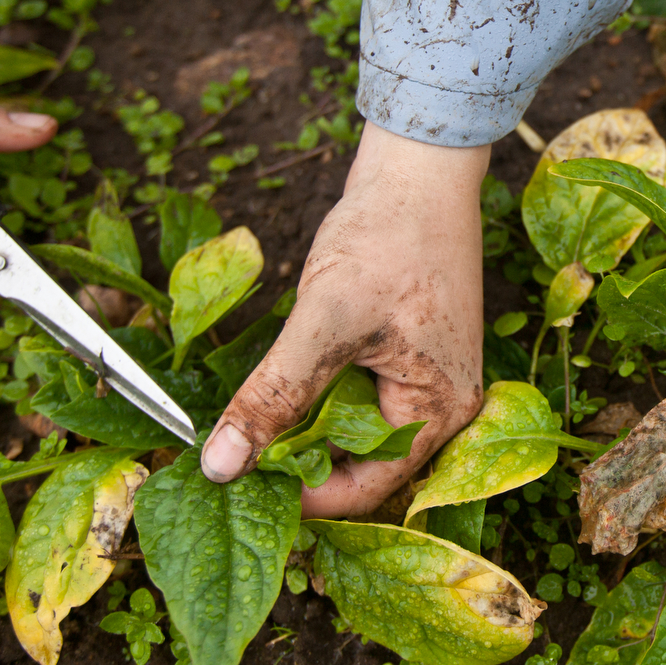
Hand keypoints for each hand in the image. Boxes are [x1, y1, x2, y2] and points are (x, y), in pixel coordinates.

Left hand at [199, 123, 489, 517]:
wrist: (418, 167)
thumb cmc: (389, 236)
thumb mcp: (325, 320)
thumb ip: (275, 396)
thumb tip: (220, 466)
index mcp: (440, 411)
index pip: (368, 488)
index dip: (303, 496)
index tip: (240, 484)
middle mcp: (445, 405)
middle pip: (365, 465)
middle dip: (302, 464)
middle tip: (237, 457)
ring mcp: (429, 379)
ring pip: (357, 431)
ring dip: (307, 428)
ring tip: (253, 421)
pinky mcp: (411, 353)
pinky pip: (360, 398)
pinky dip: (320, 397)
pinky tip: (283, 384)